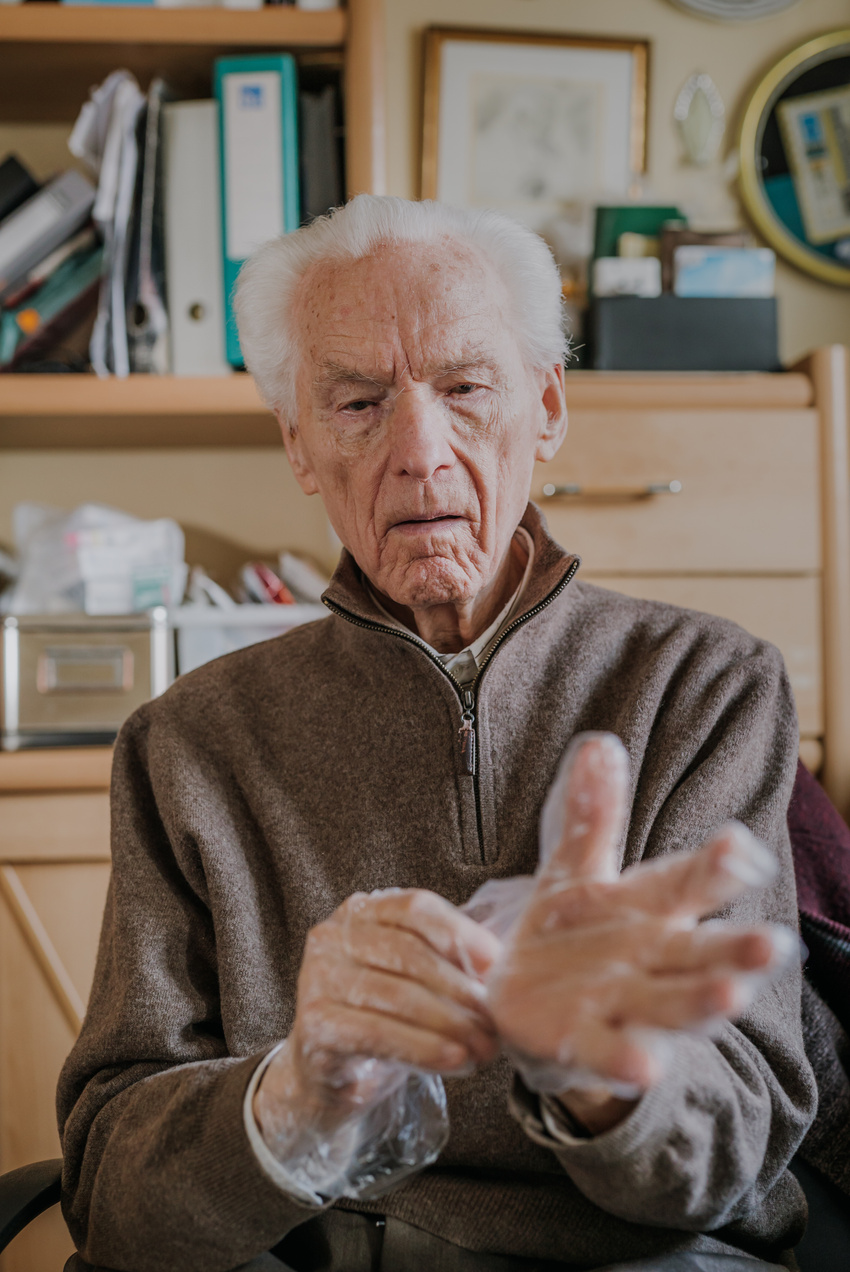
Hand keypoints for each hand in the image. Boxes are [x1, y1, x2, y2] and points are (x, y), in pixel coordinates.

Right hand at [255, 888, 499, 1146]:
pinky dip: (423, 1048)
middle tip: (495, 1020)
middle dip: (460, 988)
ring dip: (450, 1024)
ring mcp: (316, 979)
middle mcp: (331, 937)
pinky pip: (378, 1033)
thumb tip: (504, 963)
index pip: (416, 908)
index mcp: (360, 912)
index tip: (497, 965)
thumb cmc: (379, 1018)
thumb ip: (449, 960)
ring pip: (397, 995)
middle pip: (409, 953)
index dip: (461, 934)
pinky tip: (454, 1060)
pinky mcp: (314, 1025)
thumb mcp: (413, 980)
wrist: (326, 1076)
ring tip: (483, 1046)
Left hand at [487, 734, 792, 1131]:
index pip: (690, 882)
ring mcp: (626, 1004)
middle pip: (702, 952)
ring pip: (674, 1003)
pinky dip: (628, 1059)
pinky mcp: (589, 1043)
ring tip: (733, 996)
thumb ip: (592, 816)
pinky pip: (612, 1053)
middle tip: (775, 945)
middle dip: (737, 950)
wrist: (530, 1003)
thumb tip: (600, 743)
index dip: (716, 867)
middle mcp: (652, 958)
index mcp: (650, 907)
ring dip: (704, 1001)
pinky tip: (647, 1065)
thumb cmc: (572, 933)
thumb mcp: (578, 871)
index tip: (738, 846)